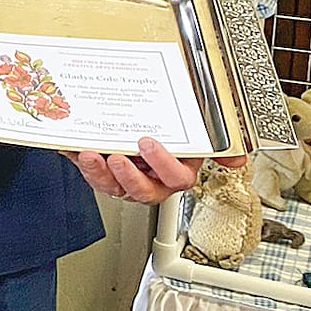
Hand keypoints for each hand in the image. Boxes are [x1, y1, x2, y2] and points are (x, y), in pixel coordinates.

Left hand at [71, 137, 244, 202]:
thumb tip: (239, 157)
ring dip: (100, 174)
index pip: (177, 178)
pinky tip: (72, 148)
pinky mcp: (103, 174)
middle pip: (144, 192)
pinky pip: (92, 175)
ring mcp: (127, 179)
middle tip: (118, 157)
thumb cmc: (170, 126)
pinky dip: (81, 163)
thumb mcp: (196, 129)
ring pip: (114, 187)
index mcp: (178, 170)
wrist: (141, 118)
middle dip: (130, 177)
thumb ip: (215, 141)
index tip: (148, 142)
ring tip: (89, 155)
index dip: (163, 165)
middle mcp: (153, 180)